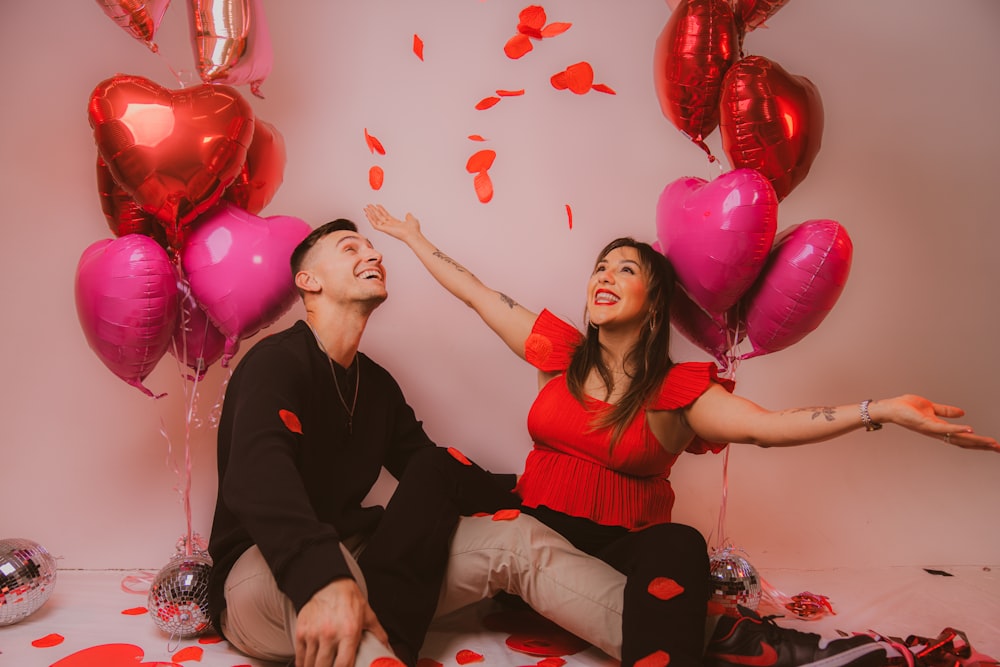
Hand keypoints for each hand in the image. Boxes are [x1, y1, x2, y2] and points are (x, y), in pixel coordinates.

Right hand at [294, 578, 388, 666]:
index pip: (343, 664)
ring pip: (310, 664)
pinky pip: (299, 655)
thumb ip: (378, 634)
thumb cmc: (349, 599)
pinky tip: (308, 665)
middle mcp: (330, 634)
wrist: (329, 583)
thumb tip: (387, 648)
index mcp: (348, 632)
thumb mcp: (368, 616)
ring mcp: (314, 633)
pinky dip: (303, 664)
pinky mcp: (301, 631)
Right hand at [364, 204, 420, 244]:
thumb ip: (409, 216)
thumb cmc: (413, 230)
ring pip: (376, 220)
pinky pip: (375, 225)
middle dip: (373, 211)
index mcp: (395, 223)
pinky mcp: (384, 230)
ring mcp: (386, 228)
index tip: (377, 205)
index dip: (381, 210)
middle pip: (379, 217)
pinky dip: (371, 219)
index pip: (386, 215)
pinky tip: (368, 214)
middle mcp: (390, 226)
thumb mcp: (412, 220)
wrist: (413, 234)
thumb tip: (408, 214)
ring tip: (366, 208)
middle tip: (368, 205)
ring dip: (370, 214)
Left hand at [880, 395, 999, 451]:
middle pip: (964, 442)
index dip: (979, 442)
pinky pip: (943, 429)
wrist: (890, 408)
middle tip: (999, 449)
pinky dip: (957, 430)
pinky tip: (970, 430)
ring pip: (957, 438)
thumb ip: (946, 411)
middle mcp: (938, 433)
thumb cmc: (906, 407)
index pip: (963, 438)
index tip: (995, 445)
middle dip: (982, 446)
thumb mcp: (931, 407)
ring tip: (991, 443)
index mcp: (940, 428)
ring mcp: (932, 430)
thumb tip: (963, 413)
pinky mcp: (925, 424)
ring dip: (975, 441)